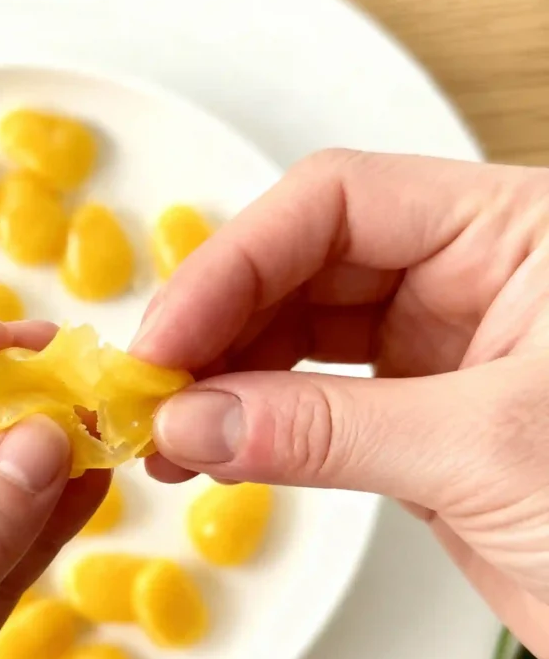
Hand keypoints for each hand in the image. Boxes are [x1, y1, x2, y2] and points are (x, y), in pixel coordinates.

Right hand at [132, 150, 548, 658]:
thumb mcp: (486, 453)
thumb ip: (326, 430)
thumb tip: (193, 420)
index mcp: (514, 233)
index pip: (335, 205)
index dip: (234, 262)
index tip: (165, 337)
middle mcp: (471, 278)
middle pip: (299, 266)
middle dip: (215, 326)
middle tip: (146, 391)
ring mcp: (439, 353)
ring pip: (295, 338)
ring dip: (221, 381)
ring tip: (163, 432)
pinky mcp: (417, 425)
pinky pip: (311, 407)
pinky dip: (254, 428)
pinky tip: (209, 450)